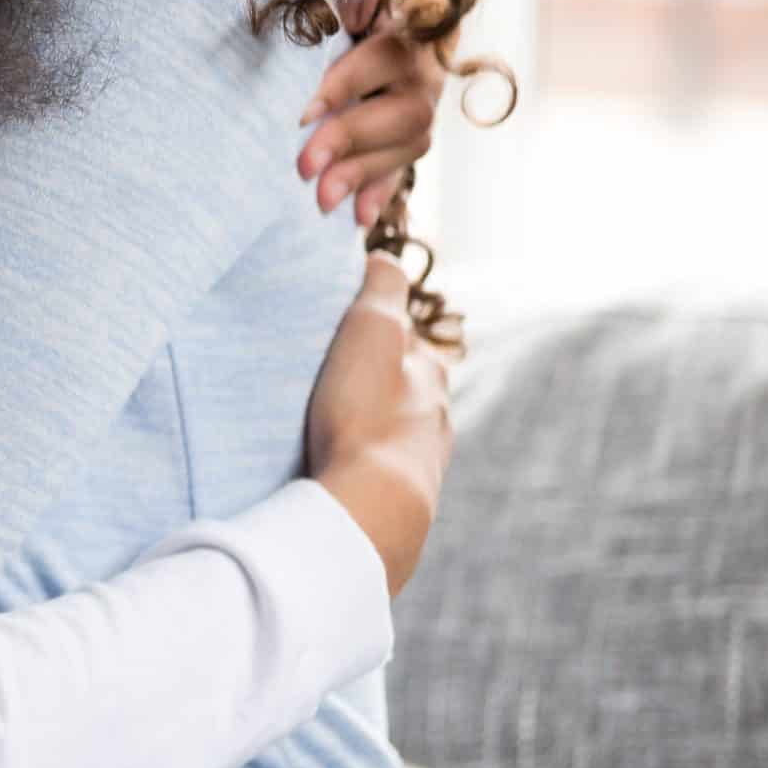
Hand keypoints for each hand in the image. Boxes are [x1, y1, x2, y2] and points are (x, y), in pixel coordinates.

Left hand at [295, 0, 450, 224]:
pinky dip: (381, 190)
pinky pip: (406, 163)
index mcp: (417, 23)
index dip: (345, 86)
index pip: (385, 59)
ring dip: (363, 175)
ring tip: (320, 200)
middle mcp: (430, 67)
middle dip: (351, 141)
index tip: (303, 113)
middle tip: (302, 167)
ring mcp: (428, 99)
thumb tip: (353, 7)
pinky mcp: (416, 128)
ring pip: (410, 143)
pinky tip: (358, 218)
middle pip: (404, 111)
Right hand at [305, 253, 453, 595]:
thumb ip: (381, 289)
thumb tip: (386, 256)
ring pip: (397, 437)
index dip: (379, 335)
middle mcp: (437, 421)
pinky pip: (381, 478)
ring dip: (369, 430)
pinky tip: (339, 472)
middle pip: (407, 393)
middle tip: (330, 386)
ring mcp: (423, 468)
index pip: (411, 343)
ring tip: (330, 432)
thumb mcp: (373, 331)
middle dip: (375, 387)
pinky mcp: (403, 509)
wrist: (372, 511)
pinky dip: (363, 468)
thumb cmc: (367, 415)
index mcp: (432, 377)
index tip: (345, 336)